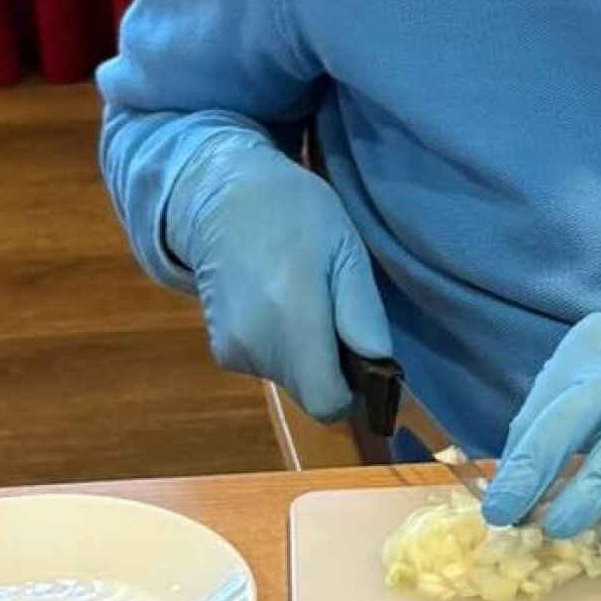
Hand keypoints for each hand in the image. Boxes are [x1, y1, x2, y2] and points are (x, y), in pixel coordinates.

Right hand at [167, 139, 391, 421]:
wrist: (222, 199)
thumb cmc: (297, 214)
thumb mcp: (346, 247)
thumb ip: (362, 311)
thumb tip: (379, 366)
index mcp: (293, 314)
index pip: (328, 402)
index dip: (354, 390)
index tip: (362, 357)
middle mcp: (257, 342)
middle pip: (312, 392)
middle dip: (330, 367)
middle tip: (332, 313)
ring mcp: (233, 349)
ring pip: (292, 381)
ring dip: (305, 356)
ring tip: (300, 301)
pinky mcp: (221, 351)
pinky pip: (268, 367)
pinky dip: (280, 349)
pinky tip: (274, 305)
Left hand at [483, 280, 600, 543]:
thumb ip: (562, 407)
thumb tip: (517, 472)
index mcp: (590, 349)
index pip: (543, 408)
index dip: (516, 460)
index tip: (495, 505)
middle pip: (573, 419)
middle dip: (534, 471)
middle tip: (506, 515)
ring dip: (588, 494)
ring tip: (560, 530)